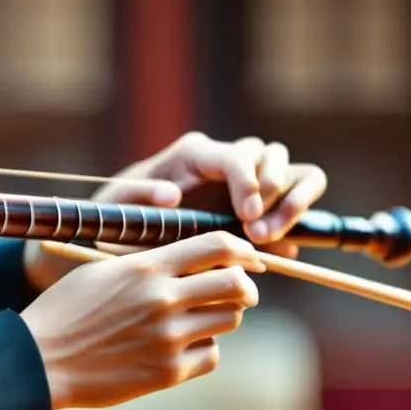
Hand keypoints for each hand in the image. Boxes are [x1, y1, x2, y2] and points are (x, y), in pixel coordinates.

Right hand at [20, 231, 263, 409]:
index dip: (242, 249)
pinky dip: (204, 349)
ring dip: (221, 317)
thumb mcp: (102, 272)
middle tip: (237, 291)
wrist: (40, 360)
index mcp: (147, 267)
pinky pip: (211, 355)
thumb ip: (149, 264)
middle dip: (243, 286)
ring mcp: (169, 337)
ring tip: (200, 319)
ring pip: (229, 320)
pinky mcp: (168, 371)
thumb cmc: (65, 311)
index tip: (247, 257)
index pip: (218, 246)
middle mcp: (164, 299)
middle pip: (236, 284)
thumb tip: (193, 262)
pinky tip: (180, 346)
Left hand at [23, 132, 326, 291]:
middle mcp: (224, 162)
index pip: (238, 155)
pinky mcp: (256, 209)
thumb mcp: (115, 207)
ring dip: (293, 203)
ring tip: (270, 240)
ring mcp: (244, 184)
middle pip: (273, 155)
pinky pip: (292, 206)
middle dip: (276, 190)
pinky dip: (296, 225)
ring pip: (293, 173)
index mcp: (194, 155)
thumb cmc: (115, 217)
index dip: (249, 182)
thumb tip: (171, 194)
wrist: (114, 238)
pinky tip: (283, 254)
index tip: (247, 216)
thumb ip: (138, 196)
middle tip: (258, 231)